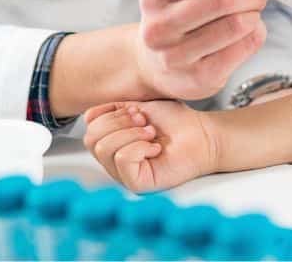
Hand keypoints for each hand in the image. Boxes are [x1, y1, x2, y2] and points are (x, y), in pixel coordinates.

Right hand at [84, 101, 217, 192]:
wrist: (202, 134)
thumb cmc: (175, 122)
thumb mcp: (140, 106)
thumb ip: (113, 108)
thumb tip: (89, 115)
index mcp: (112, 140)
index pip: (89, 126)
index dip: (109, 112)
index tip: (136, 110)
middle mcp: (113, 160)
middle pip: (91, 138)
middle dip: (119, 122)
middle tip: (145, 122)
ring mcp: (123, 174)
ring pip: (104, 148)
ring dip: (131, 133)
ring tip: (151, 134)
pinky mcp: (136, 184)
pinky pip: (122, 159)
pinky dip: (139, 146)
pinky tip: (156, 148)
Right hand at [135, 0, 269, 100]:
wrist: (154, 65)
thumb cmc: (180, 14)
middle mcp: (158, 26)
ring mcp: (175, 56)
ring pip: (237, 24)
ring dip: (255, 14)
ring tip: (251, 12)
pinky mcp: (197, 79)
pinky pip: (244, 48)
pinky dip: (256, 35)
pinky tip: (249, 32)